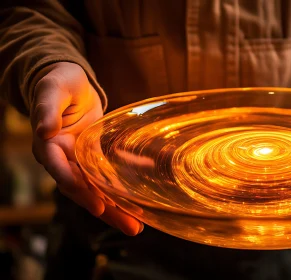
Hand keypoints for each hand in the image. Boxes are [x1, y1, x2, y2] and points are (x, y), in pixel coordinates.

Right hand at [31, 62, 142, 235]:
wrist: (70, 84)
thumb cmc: (58, 83)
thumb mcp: (52, 90)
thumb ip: (47, 108)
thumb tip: (43, 130)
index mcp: (49, 147)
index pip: (62, 173)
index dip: (79, 190)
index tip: (98, 205)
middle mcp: (63, 160)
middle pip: (82, 191)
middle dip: (105, 210)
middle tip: (131, 227)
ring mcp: (79, 161)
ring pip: (96, 190)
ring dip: (116, 209)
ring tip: (138, 226)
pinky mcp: (94, 158)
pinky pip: (108, 177)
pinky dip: (124, 189)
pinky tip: (144, 202)